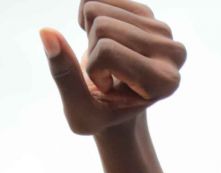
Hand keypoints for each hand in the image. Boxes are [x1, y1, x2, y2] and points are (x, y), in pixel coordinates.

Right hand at [42, 3, 184, 136]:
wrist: (118, 101)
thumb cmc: (101, 113)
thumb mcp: (79, 111)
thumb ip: (63, 75)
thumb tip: (46, 32)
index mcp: (165, 82)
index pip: (107, 51)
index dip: (95, 70)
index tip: (109, 89)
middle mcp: (174, 53)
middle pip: (101, 26)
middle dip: (91, 49)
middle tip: (107, 71)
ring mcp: (162, 29)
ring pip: (96, 8)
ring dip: (89, 33)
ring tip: (108, 57)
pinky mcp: (146, 12)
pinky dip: (87, 16)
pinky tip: (104, 38)